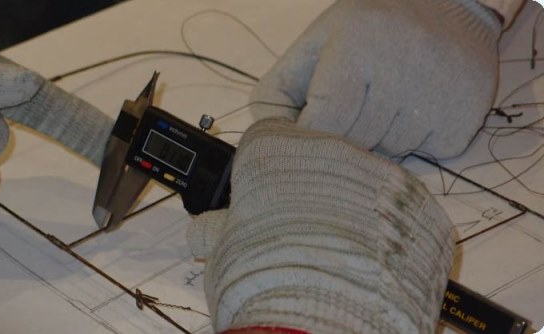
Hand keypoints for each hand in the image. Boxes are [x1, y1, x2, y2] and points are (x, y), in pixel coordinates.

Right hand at [187, 119, 454, 332]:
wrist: (323, 318)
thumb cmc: (260, 276)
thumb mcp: (221, 251)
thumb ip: (217, 230)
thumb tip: (203, 232)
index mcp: (274, 147)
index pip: (267, 137)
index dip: (263, 170)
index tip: (261, 200)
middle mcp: (329, 148)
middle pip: (317, 157)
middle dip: (307, 187)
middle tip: (296, 232)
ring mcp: (379, 175)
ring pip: (361, 183)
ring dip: (349, 208)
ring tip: (335, 253)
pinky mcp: (419, 208)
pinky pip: (397, 213)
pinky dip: (386, 234)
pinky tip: (370, 264)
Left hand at [249, 0, 500, 158]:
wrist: (450, 8)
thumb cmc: (368, 30)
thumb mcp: (316, 44)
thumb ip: (278, 89)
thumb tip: (267, 139)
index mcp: (355, 48)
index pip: (322, 124)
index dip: (311, 135)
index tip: (312, 130)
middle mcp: (400, 70)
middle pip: (353, 144)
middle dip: (344, 137)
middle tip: (354, 108)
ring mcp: (436, 97)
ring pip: (387, 154)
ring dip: (379, 139)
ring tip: (388, 100)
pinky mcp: (464, 119)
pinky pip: (424, 156)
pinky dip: (415, 142)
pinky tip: (418, 106)